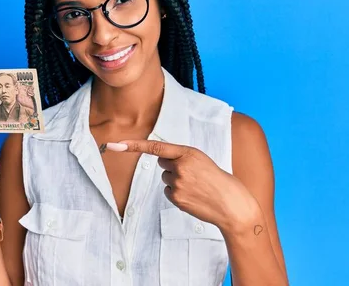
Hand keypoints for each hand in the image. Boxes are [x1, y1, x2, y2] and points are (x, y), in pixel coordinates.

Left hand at [106, 140, 260, 233]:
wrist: (232, 204)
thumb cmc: (217, 180)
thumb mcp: (201, 160)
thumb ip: (181, 157)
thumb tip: (160, 160)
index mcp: (188, 153)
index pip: (156, 147)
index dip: (133, 145)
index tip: (115, 144)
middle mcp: (180, 167)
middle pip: (162, 163)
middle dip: (173, 167)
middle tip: (194, 174)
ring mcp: (178, 184)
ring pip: (165, 178)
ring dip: (176, 181)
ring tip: (196, 186)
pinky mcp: (176, 198)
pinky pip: (168, 192)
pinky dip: (178, 194)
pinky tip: (193, 196)